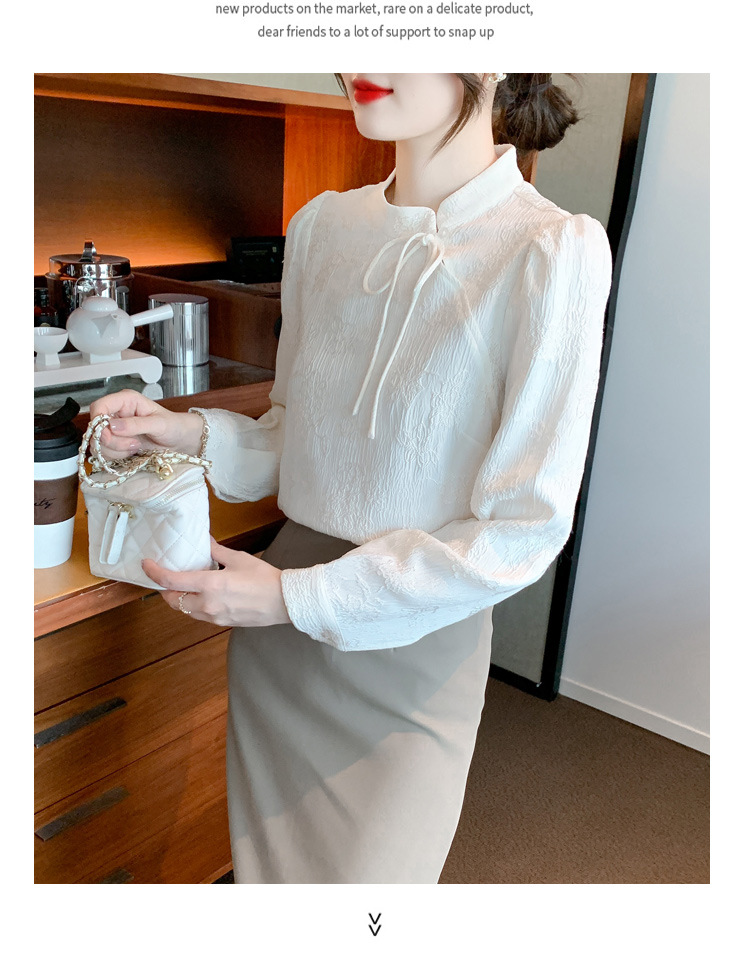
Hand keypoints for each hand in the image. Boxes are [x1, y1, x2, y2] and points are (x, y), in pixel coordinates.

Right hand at [89, 389, 203, 459]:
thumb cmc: (173, 426)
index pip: (99, 406)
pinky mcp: (115, 443)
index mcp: (125, 401)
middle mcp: (116, 413)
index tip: (109, 434)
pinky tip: (132, 451)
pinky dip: (117, 456)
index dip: (98, 421)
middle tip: (134, 443)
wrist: (179, 440)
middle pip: (96, 428)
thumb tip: (113, 426)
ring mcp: (114, 429)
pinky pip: (105, 453)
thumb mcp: (159, 423)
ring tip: (136, 446)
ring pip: (98, 443)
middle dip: (112, 441)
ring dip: (116, 449)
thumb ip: (136, 424)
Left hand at [142, 538, 291, 627]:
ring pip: (185, 610)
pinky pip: (199, 615)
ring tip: (183, 585)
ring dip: (179, 598)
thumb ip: (215, 551)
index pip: (171, 581)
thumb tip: (203, 541)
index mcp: (210, 585)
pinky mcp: (222, 623)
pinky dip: (193, 605)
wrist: (284, 601)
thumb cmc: (264, 578)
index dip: (154, 573)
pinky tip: (202, 595)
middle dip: (165, 589)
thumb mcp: (238, 559)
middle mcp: (207, 604)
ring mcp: (214, 617)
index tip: (147, 564)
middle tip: (165, 576)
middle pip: (173, 600)